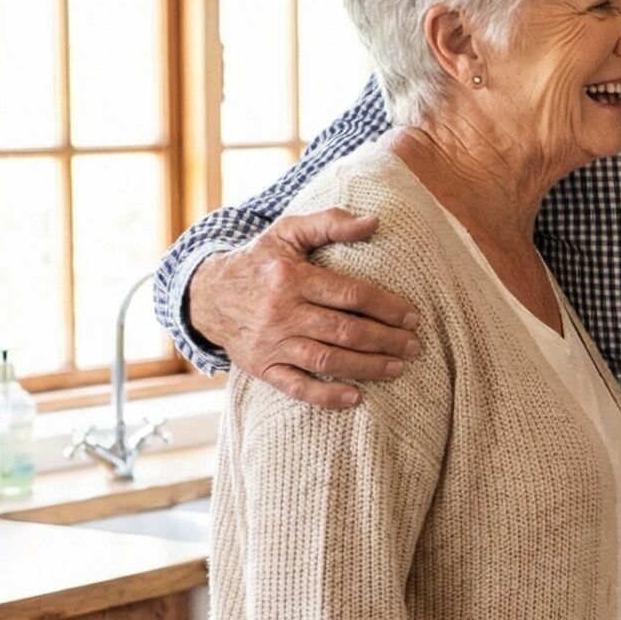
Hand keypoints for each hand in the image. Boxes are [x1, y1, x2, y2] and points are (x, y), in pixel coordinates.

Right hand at [189, 209, 420, 407]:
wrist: (207, 294)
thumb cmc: (259, 260)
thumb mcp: (288, 231)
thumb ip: (330, 222)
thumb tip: (375, 221)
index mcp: (292, 278)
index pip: (350, 295)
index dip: (387, 307)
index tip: (412, 317)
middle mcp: (281, 312)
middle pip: (345, 330)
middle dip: (385, 341)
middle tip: (414, 346)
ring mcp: (271, 343)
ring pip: (327, 360)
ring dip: (367, 367)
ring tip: (397, 368)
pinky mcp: (262, 368)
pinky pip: (296, 387)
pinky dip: (326, 396)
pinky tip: (355, 397)